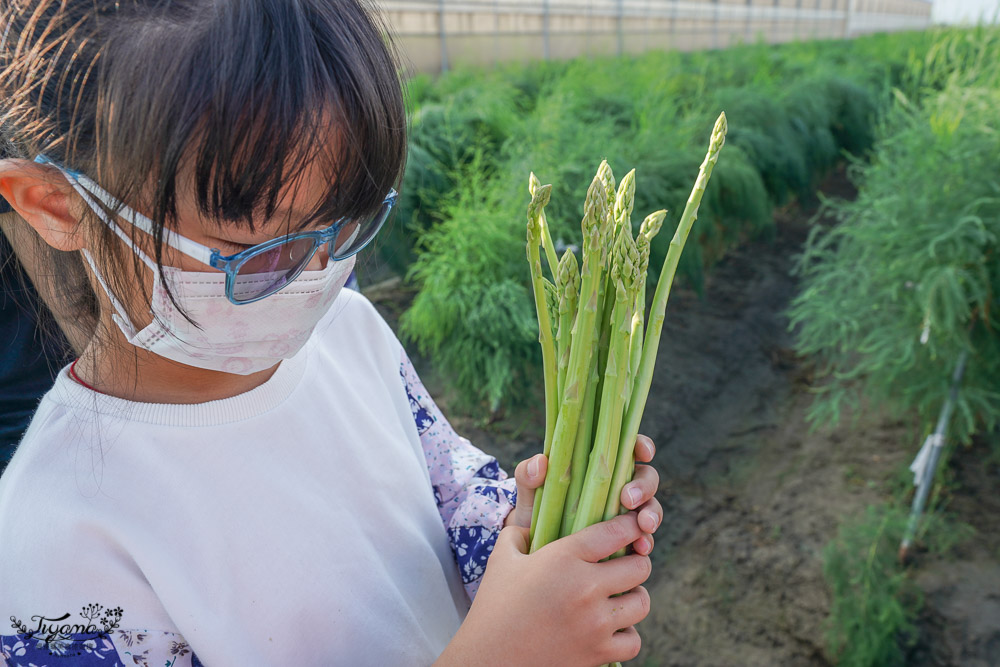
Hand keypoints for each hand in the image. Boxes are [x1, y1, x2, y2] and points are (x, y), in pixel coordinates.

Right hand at [438, 512, 652, 666]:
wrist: (487, 661)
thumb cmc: (492, 608)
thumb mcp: (501, 559)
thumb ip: (518, 534)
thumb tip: (532, 526)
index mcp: (563, 558)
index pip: (615, 532)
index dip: (630, 525)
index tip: (632, 524)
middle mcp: (585, 588)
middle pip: (640, 567)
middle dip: (636, 562)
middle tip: (625, 564)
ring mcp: (595, 623)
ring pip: (642, 602)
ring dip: (634, 597)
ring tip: (620, 596)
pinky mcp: (598, 654)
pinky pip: (633, 640)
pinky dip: (627, 634)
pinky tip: (612, 628)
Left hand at [504, 434, 661, 555]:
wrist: (532, 546)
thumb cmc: (535, 507)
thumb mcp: (529, 490)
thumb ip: (529, 473)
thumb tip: (540, 462)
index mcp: (601, 465)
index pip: (630, 447)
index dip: (643, 447)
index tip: (644, 453)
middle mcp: (619, 487)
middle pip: (647, 479)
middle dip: (645, 488)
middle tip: (629, 500)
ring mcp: (625, 514)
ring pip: (650, 509)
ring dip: (652, 516)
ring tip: (643, 528)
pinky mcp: (626, 540)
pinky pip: (643, 539)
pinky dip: (645, 542)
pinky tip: (640, 549)